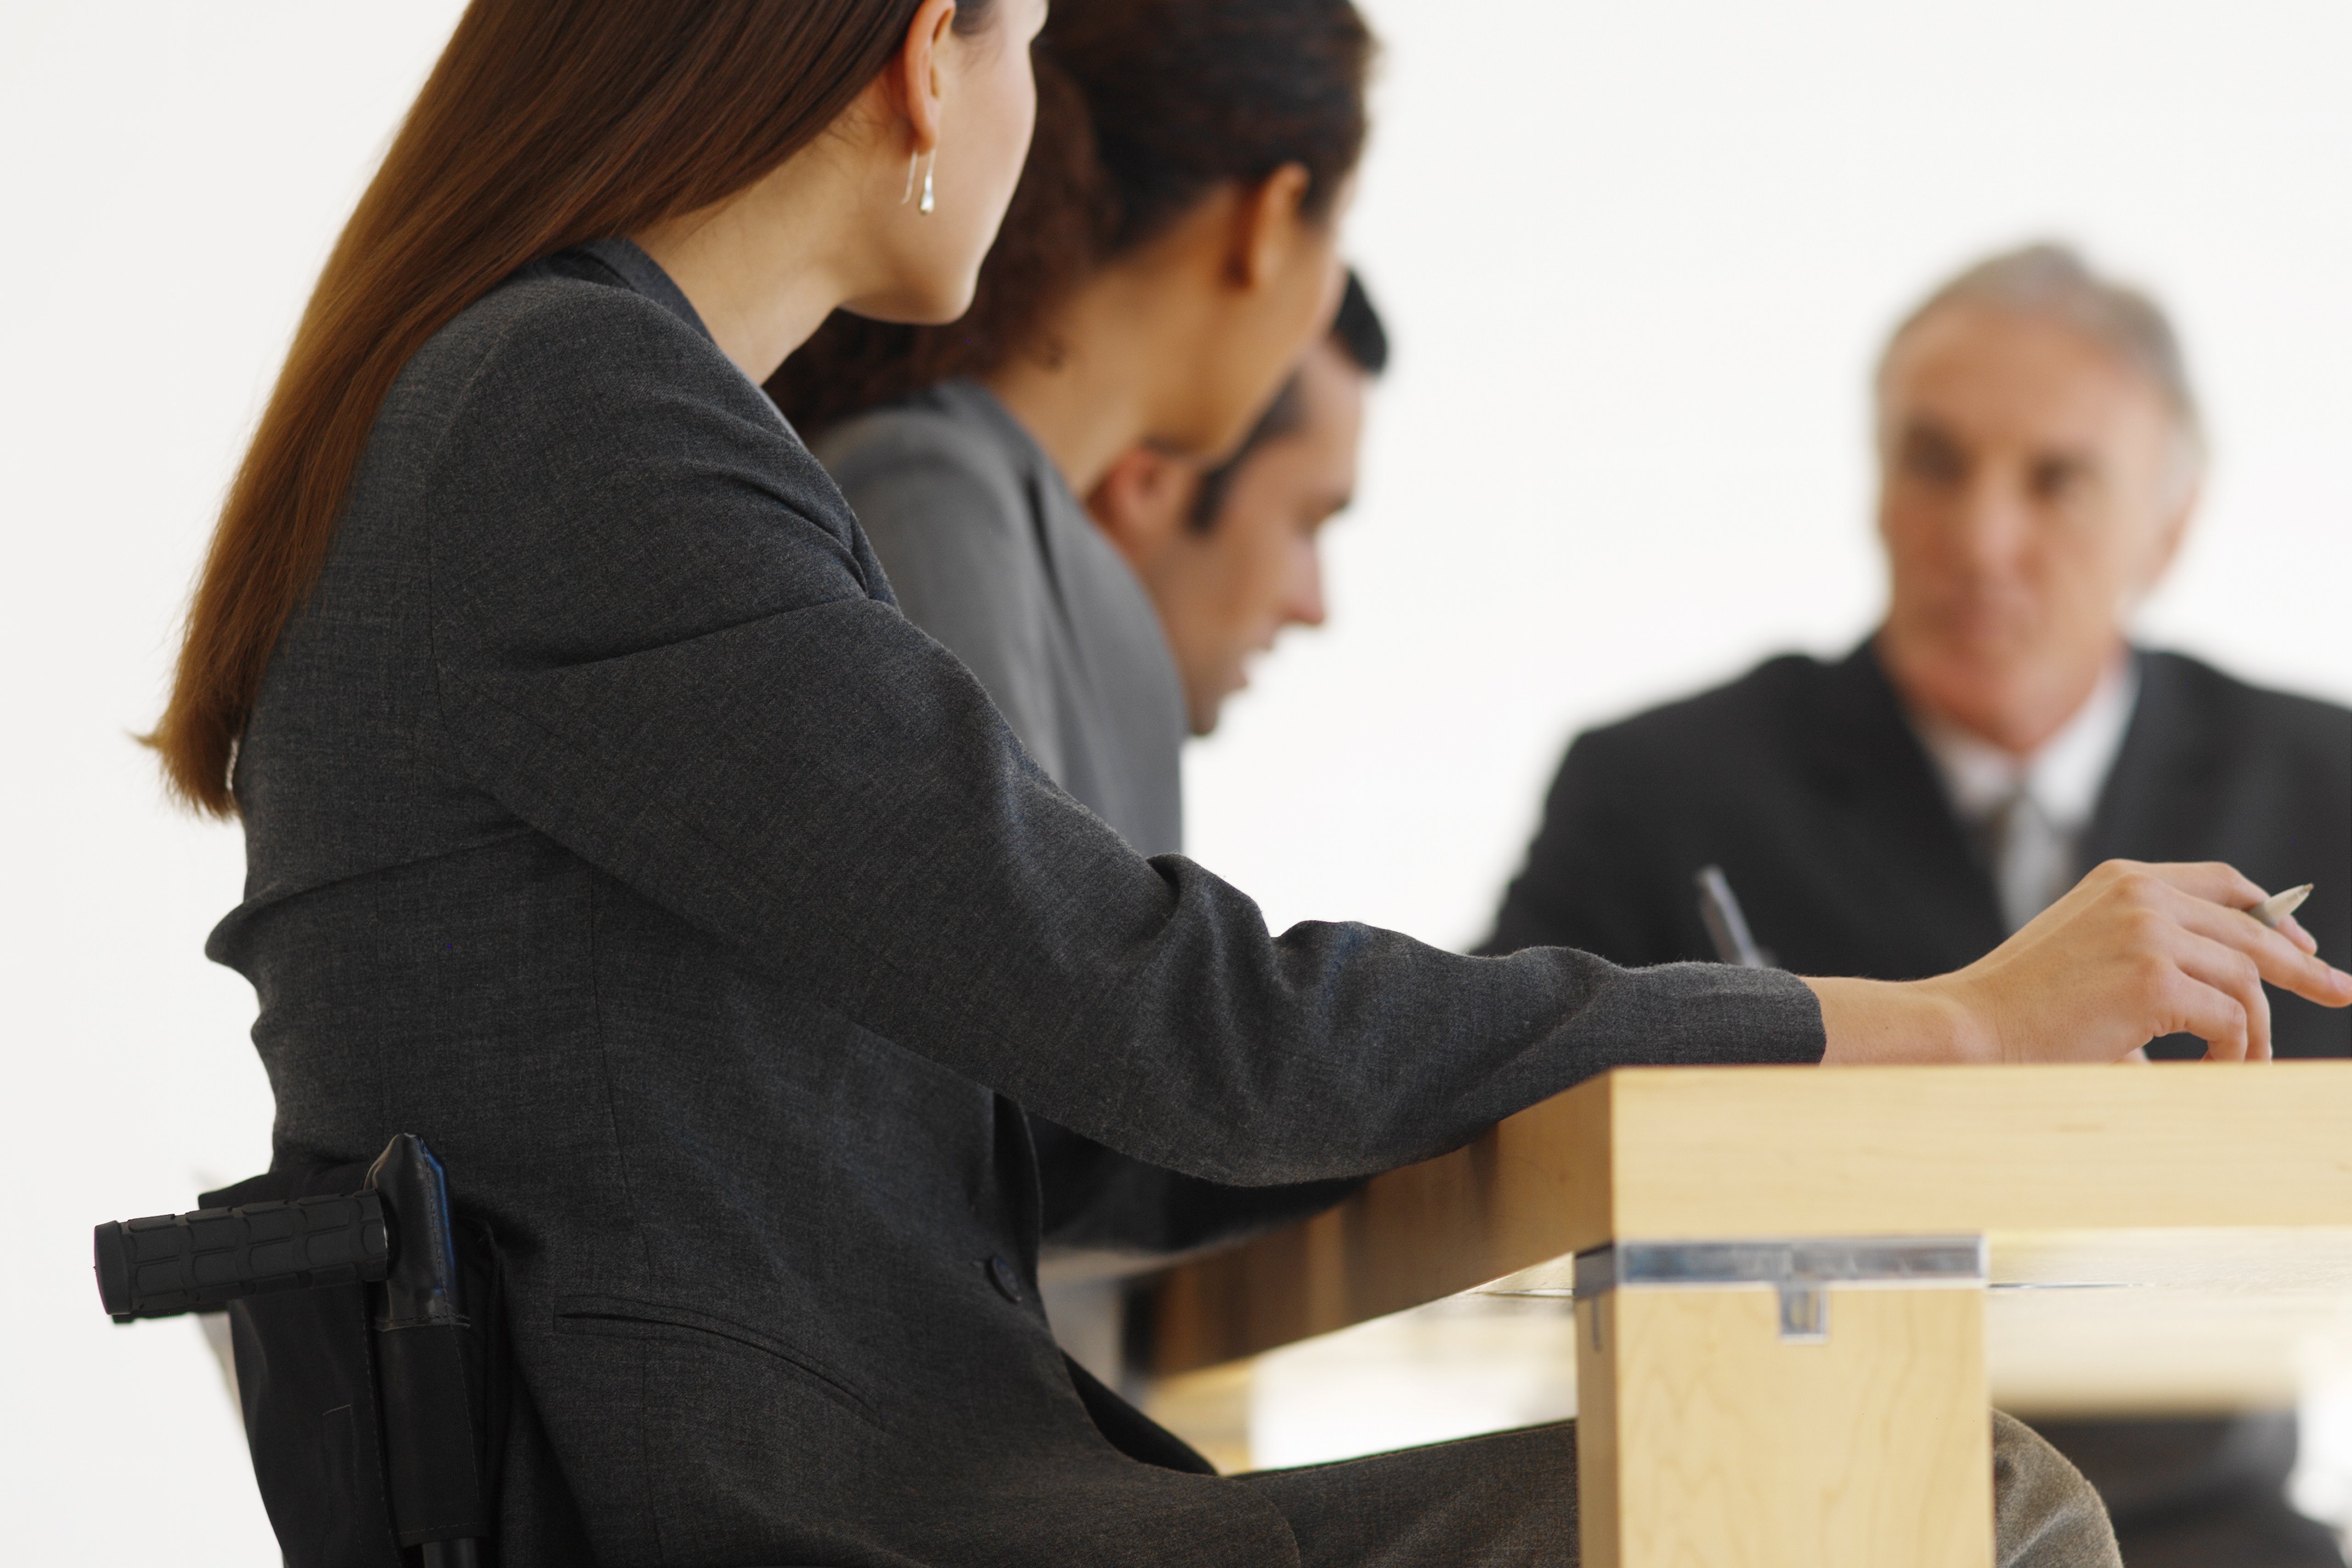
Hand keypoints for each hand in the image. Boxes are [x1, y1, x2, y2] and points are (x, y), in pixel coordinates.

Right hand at [1810, 861, 2351, 1065]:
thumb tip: (2224, 992)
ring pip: (2248, 978)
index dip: (2271, 913)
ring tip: (2236, 1065)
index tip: (2301, 945)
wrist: (1970, 1028)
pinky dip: (2232, 1051)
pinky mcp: (2154, 978)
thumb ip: (2149, 952)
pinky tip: (2207, 1071)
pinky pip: (2230, 1018)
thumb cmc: (2021, 1008)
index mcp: (2122, 880)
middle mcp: (2140, 894)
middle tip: (2338, 992)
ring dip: (2253, 1030)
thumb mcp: (2089, 955)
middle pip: (2252, 927)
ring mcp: (2149, 931)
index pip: (2223, 882)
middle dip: (2302, 966)